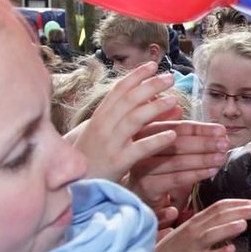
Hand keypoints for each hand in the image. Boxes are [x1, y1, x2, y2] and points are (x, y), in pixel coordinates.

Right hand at [73, 63, 181, 181]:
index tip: (153, 65)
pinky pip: (139, 149)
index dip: (136, 75)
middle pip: (128, 100)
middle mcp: (103, 127)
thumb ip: (133, 117)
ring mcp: (110, 144)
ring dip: (155, 108)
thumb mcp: (108, 133)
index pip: (118, 90)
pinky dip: (156, 141)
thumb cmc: (93, 158)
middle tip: (170, 78)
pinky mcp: (117, 163)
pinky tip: (171, 136)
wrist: (76, 186)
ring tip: (174, 100)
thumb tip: (165, 101)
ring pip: (134, 120)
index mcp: (100, 117)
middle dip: (150, 86)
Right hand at [127, 120, 230, 203]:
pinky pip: (175, 180)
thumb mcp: (164, 147)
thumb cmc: (154, 169)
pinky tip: (210, 173)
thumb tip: (181, 109)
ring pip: (177, 162)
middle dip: (204, 143)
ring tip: (220, 159)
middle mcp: (142, 148)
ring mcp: (141, 168)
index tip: (221, 130)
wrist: (135, 195)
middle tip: (224, 144)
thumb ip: (173, 130)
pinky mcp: (146, 186)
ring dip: (202, 160)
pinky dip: (194, 176)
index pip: (178, 128)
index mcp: (147, 133)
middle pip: (177, 143)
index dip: (201, 129)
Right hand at [151, 199, 250, 251]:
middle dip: (240, 212)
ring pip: (212, 234)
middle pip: (219, 217)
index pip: (218, 206)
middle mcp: (195, 230)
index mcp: (196, 220)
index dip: (236, 203)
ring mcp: (194, 245)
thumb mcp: (190, 229)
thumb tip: (233, 218)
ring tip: (245, 224)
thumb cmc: (176, 247)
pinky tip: (231, 249)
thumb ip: (210, 223)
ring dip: (229, 228)